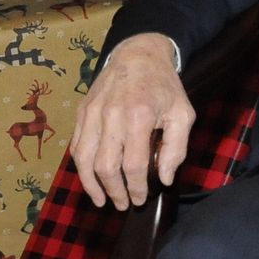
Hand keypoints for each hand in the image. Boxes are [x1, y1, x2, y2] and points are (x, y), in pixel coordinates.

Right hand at [70, 33, 196, 209]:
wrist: (138, 54)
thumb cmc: (164, 86)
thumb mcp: (183, 114)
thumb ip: (176, 148)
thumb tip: (163, 179)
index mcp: (139, 116)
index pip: (134, 164)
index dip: (136, 187)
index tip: (141, 199)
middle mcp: (111, 115)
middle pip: (105, 166)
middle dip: (114, 191)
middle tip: (123, 204)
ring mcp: (92, 113)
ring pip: (84, 159)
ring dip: (91, 185)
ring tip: (102, 200)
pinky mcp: (82, 111)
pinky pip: (76, 145)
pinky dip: (81, 166)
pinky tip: (90, 179)